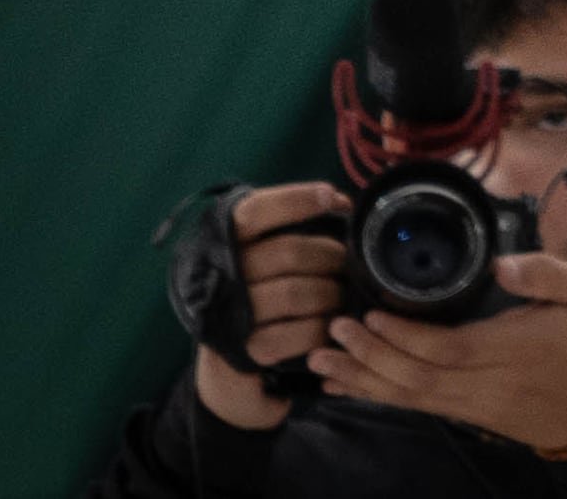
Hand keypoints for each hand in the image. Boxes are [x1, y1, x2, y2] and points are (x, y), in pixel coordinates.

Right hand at [191, 183, 347, 433]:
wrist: (227, 368)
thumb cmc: (254, 297)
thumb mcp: (258, 259)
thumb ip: (289, 228)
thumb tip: (340, 202)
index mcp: (220, 245)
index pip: (255, 212)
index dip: (295, 200)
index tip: (332, 197)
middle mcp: (220, 277)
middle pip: (287, 252)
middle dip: (329, 255)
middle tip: (346, 263)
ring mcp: (231, 317)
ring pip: (295, 292)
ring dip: (329, 292)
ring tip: (340, 293)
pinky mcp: (248, 351)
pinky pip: (299, 332)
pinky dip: (322, 326)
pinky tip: (329, 324)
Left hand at [311, 255, 566, 454]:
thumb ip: (545, 273)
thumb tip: (503, 263)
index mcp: (515, 349)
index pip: (449, 348)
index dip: (405, 336)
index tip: (372, 314)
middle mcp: (488, 383)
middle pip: (419, 377)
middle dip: (371, 356)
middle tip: (334, 330)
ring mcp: (474, 405)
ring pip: (410, 398)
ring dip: (364, 380)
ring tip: (325, 361)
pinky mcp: (466, 415)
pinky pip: (417, 408)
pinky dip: (379, 396)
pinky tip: (349, 386)